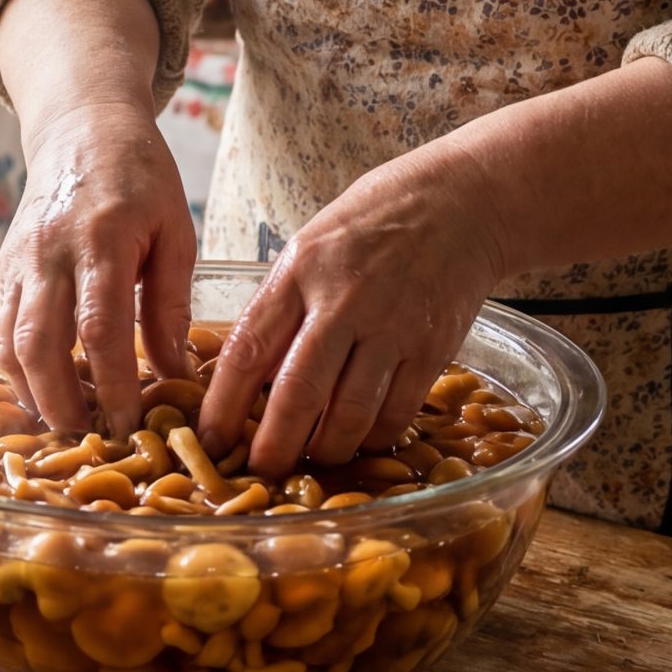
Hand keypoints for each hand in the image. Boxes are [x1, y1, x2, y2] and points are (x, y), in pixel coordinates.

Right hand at [0, 101, 195, 438]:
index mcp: (102, 239)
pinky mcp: (3, 267)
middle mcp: (50, 252)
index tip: (131, 425)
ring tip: (65, 423)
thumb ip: (170, 303)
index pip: (101, 328)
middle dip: (60, 402)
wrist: (81, 126)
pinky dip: (16, 368)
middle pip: (39, 344)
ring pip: (8, 342)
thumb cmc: (141, 177)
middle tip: (89, 439)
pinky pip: (0, 328)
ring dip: (32, 393)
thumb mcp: (175, 231)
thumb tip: (174, 372)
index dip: (113, 385)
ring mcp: (18, 260)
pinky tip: (43, 391)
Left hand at [198, 144, 505, 474]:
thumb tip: (253, 374)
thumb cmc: (375, 221)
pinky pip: (397, 413)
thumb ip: (284, 304)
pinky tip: (364, 437)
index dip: (223, 404)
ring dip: (326, 449)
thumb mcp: (312, 244)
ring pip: (348, 414)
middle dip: (273, 446)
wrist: (460, 201)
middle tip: (261, 469)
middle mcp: (342, 301)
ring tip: (315, 457)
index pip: (247, 349)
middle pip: (297, 393)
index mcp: (299, 271)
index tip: (210, 438)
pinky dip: (375, 437)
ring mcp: (391, 326)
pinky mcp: (431, 347)